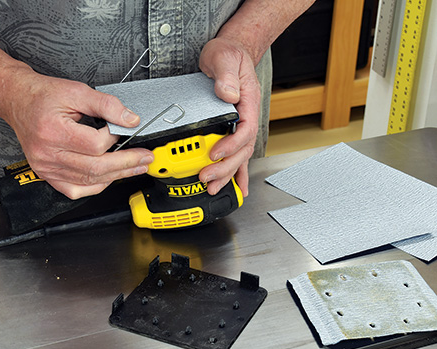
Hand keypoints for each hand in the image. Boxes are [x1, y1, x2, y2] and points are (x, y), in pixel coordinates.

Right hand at [1, 68, 153, 199]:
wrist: (17, 100)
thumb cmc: (42, 96)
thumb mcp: (77, 91)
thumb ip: (106, 105)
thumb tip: (130, 120)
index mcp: (52, 131)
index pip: (94, 144)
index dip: (114, 138)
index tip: (123, 130)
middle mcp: (47, 153)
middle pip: (96, 167)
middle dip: (126, 163)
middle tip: (145, 158)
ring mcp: (46, 167)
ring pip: (89, 180)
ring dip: (116, 175)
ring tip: (135, 168)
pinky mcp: (47, 174)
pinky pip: (75, 189)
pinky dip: (96, 185)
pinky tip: (110, 177)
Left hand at [198, 37, 260, 196]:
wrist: (231, 53)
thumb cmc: (229, 55)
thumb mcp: (225, 58)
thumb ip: (227, 75)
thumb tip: (228, 93)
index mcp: (248, 102)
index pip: (245, 130)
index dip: (231, 145)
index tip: (215, 153)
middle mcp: (247, 118)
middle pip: (242, 150)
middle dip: (225, 167)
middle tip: (207, 177)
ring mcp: (241, 126)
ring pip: (239, 157)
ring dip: (227, 174)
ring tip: (212, 187)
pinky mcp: (232, 130)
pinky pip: (236, 154)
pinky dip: (236, 173)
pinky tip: (235, 187)